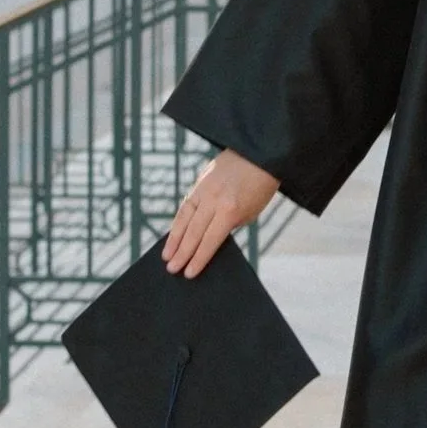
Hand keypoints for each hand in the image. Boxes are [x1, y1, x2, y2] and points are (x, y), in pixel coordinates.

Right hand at [162, 150, 278, 278]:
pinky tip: (173, 234)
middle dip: (182, 253)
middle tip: (171, 269)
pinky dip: (178, 221)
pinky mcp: (200, 181)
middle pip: (193, 232)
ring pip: (184, 217)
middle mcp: (213, 200)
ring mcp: (204, 188)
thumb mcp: (250, 212)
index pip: (209, 241)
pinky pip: (186, 204)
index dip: (198, 259)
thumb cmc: (260, 187)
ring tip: (166, 256)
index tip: (188, 273)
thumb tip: (209, 239)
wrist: (260, 153)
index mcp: (230, 210)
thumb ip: (229, 225)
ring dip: (174, 239)